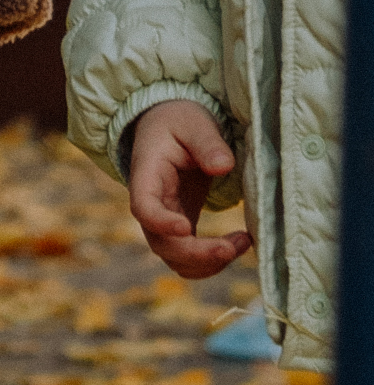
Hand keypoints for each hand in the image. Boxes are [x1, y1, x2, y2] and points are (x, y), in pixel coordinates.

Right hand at [127, 100, 249, 278]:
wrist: (172, 127)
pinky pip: (191, 258)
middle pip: (161, 244)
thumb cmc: (179, 121)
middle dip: (196, 254)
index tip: (187, 227)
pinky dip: (213, 261)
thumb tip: (223, 167)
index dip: (161, 223)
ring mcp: (165, 220)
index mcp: (146, 175)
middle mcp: (151, 205)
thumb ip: (207, 142)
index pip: (143, 207)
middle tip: (231, 246)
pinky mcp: (183, 228)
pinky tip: (238, 244)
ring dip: (208, 263)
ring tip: (242, 242)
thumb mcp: (193, 122)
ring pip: (176, 259)